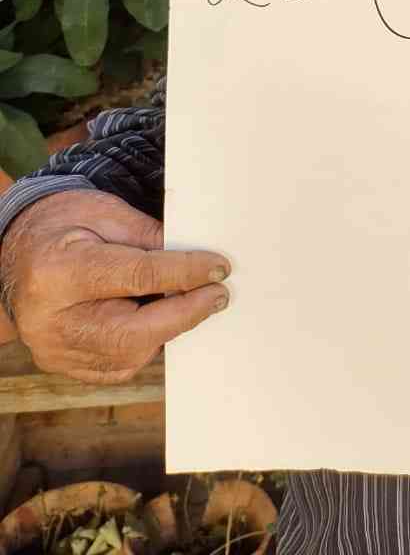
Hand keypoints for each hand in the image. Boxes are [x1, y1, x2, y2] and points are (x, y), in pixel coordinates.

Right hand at [0, 190, 231, 384]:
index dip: (184, 273)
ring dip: (167, 329)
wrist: (17, 250)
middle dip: (184, 314)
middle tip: (217, 295)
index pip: (136, 277)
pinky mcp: (62, 364)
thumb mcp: (106, 213)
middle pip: (132, 332)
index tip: (219, 268)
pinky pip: (117, 366)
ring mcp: (54, 350)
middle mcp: (52, 321)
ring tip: (189, 301)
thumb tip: (196, 261)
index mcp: (59, 273)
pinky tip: (160, 320)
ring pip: (129, 355)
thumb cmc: (63, 223)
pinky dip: (145, 344)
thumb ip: (150, 238)